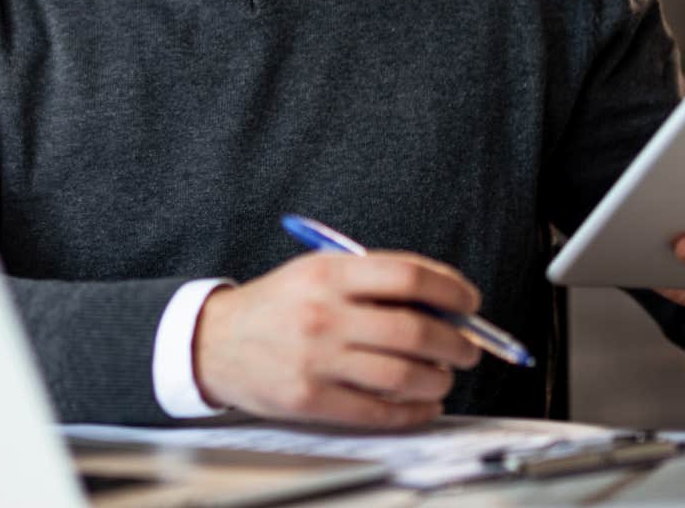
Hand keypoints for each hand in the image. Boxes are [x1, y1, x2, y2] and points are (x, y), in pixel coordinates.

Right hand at [193, 251, 481, 427]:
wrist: (214, 342)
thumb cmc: (276, 306)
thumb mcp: (317, 273)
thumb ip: (374, 282)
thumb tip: (444, 305)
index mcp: (329, 273)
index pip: (409, 277)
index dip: (452, 290)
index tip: (470, 303)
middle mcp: (324, 314)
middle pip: (415, 330)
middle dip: (457, 343)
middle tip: (467, 349)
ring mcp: (316, 359)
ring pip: (404, 375)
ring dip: (438, 379)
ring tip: (442, 377)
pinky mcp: (310, 398)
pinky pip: (379, 411)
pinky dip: (413, 412)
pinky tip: (422, 405)